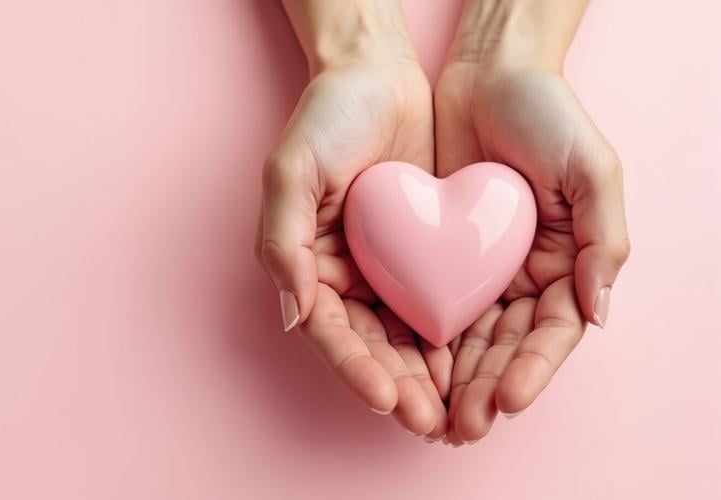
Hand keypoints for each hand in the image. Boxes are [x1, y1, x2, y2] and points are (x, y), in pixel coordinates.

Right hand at [256, 0, 448, 436]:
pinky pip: (439, 304)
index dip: (355, 368)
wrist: (379, 71)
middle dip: (400, 388)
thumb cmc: (328, 115)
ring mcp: (385, 266)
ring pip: (407, 337)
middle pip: (371, 346)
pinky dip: (454, 339)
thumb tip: (294, 314)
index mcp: (306, 263)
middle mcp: (344, 274)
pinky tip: (476, 366)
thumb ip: (283, 241)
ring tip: (457, 412)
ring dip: (429, 378)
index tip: (386, 398)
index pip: (330, 330)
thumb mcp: (291, 169)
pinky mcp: (423, 252)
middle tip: (431, 422)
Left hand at [433, 0, 630, 444]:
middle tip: (457, 426)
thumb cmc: (547, 113)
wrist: (485, 72)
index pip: (550, 333)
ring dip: (447, 381)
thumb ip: (603, 239)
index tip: (505, 399)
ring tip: (427, 416)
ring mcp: (477, 268)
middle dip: (481, 389)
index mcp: (566, 264)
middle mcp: (522, 276)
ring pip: (462, 339)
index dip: (531, 370)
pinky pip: (423, 306)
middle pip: (502, 348)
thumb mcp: (592, 169)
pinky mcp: (433, 253)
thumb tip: (600, 313)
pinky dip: (415, 341)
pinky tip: (400, 370)